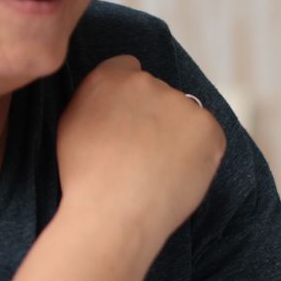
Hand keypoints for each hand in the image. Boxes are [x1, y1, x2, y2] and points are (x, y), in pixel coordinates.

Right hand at [55, 55, 225, 243]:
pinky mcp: (207, 126)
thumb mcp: (72, 126)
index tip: (128, 121)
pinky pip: (207, 135)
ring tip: (158, 170)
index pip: (128, 68)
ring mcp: (180, 103)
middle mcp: (146, 82)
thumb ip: (97, 99)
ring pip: (184, 115)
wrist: (113, 212)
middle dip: (154, 117)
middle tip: (142, 155)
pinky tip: (178, 173)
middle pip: (158, 93)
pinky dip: (199, 152)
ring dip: (177, 134)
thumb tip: (117, 95)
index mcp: (108, 78)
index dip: (129, 98)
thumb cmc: (85, 180)